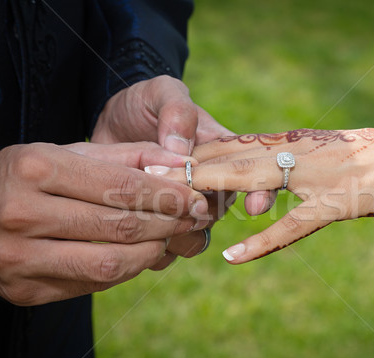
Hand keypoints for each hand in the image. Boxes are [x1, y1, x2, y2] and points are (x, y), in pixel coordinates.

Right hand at [0, 142, 208, 304]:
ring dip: (152, 252)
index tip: (196, 197)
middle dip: (169, 224)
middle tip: (194, 218)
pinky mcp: (24, 291)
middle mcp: (24, 215)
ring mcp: (20, 259)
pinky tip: (138, 254)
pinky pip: (90, 286)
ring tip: (170, 237)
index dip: (167, 195)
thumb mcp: (61, 151)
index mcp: (36, 169)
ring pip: (110, 265)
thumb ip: (121, 156)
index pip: (120, 187)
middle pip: (120, 227)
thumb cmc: (17, 175)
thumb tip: (177, 165)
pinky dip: (123, 270)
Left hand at [93, 75, 274, 261]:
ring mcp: (185, 207)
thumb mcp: (161, 93)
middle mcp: (210, 185)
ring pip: (197, 236)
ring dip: (180, 234)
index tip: (255, 206)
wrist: (112, 123)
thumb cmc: (145, 103)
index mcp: (221, 154)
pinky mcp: (160, 224)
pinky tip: (138, 235)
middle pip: (220, 211)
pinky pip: (167, 249)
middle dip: (204, 215)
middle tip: (177, 207)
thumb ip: (176, 113)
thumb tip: (183, 152)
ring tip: (154, 219)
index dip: (261, 193)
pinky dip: (157, 248)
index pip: (252, 175)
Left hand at [158, 128, 373, 262]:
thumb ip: (284, 171)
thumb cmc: (369, 161)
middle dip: (186, 168)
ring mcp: (316, 178)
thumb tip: (251, 190)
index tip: (154, 157)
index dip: (192, 153)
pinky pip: (295, 227)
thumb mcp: (318, 162)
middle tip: (143, 171)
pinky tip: (233, 258)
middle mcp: (298, 154)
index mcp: (291, 143)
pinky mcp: (337, 204)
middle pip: (232, 161)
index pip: (232, 147)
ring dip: (214, 192)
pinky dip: (264, 241)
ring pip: (256, 183)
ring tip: (174, 200)